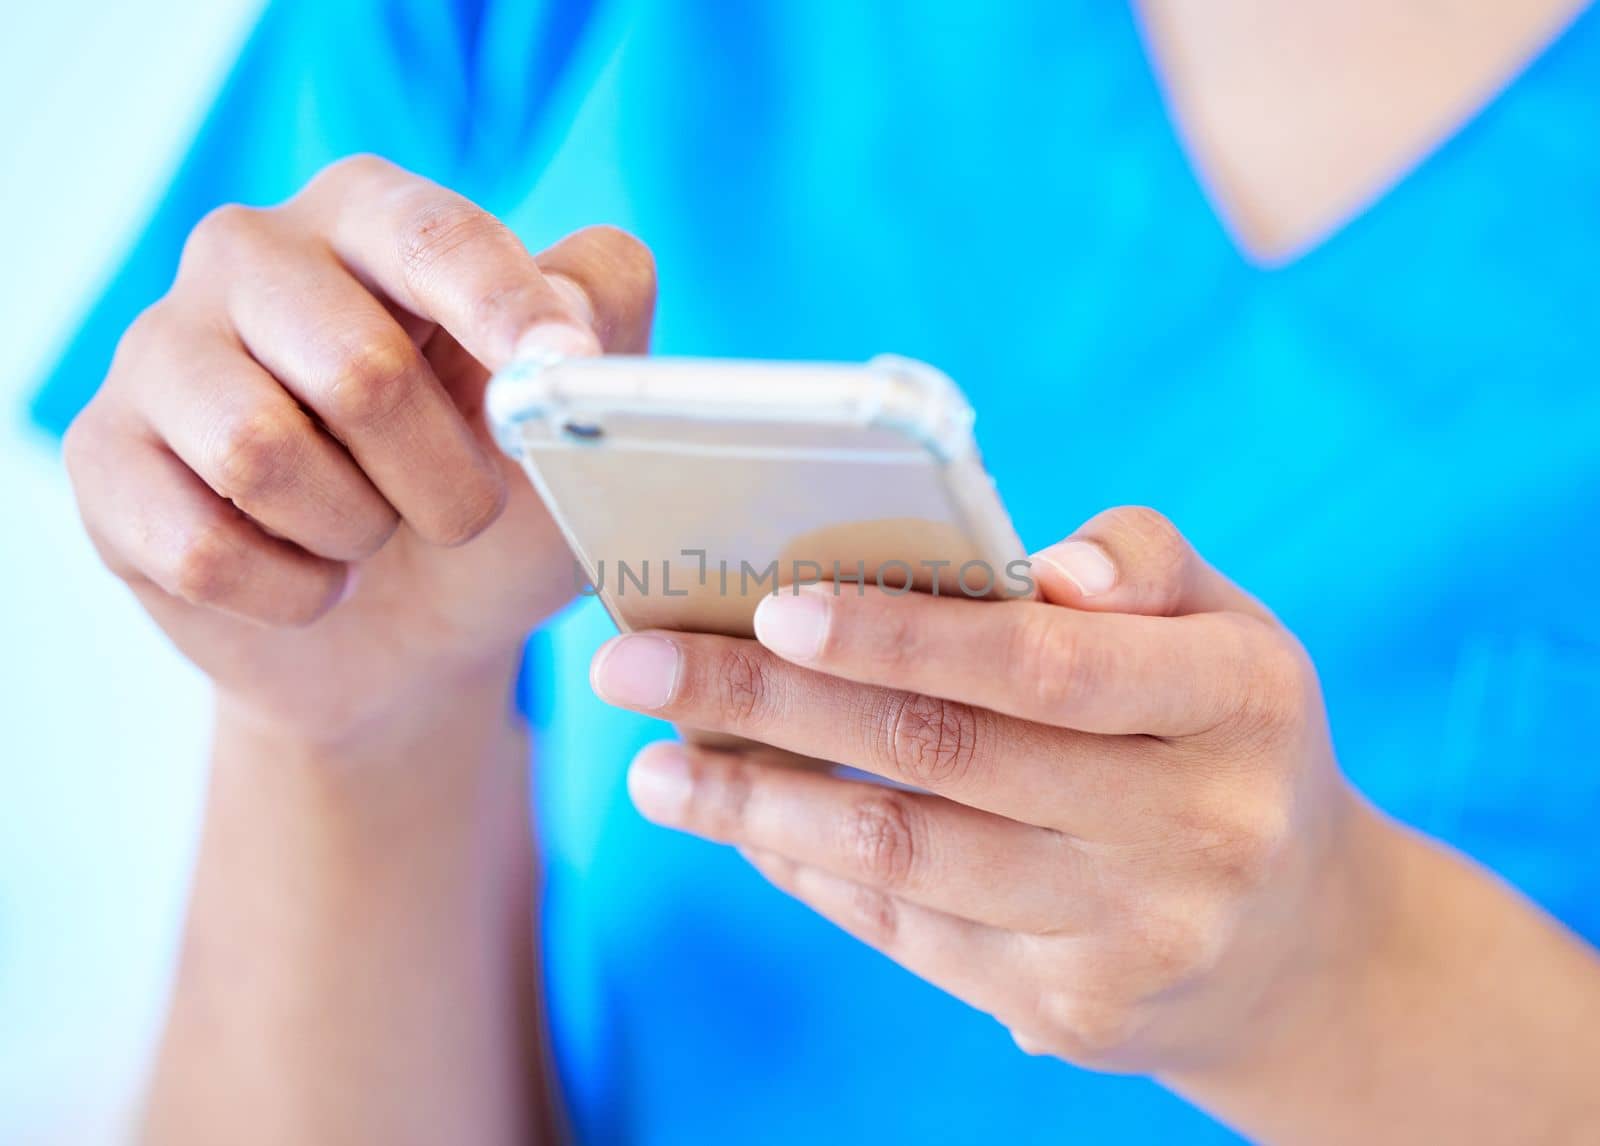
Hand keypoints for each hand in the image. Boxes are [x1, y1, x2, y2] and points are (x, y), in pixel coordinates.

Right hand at [65, 155, 655, 745]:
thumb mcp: (572, 415)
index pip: (434, 237)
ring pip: (263, 455)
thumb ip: (600, 321)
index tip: (556, 370)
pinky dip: (291, 595)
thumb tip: (566, 326)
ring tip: (372, 532)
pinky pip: (201, 546)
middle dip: (441, 481)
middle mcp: (249, 253)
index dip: (502, 308)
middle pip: (358, 370)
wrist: (406, 632)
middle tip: (461, 515)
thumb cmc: (493, 494)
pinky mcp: (106, 454)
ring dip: (357, 532)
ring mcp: (162, 348)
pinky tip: (309, 578)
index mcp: (370, 216)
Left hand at [590, 506, 1378, 1071]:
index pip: (1044, 663)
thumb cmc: (1225, 738)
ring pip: (906, 859)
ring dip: (758, 804)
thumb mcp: (1226, 628)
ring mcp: (1132, 938)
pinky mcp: (1071, 1016)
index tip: (769, 604)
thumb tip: (1038, 567)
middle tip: (633, 668)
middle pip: (944, 756)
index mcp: (1240, 701)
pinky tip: (740, 821)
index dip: (902, 634)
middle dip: (770, 703)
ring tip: (651, 768)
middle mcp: (1197, 829)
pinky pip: (908, 930)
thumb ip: (1138, 564)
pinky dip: (809, 868)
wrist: (1297, 947)